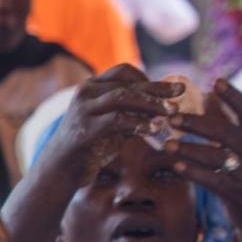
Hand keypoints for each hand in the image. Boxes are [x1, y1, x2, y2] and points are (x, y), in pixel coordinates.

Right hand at [35, 66, 183, 187]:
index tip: (169, 89)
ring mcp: (83, 109)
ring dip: (150, 103)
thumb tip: (166, 105)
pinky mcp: (84, 129)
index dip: (149, 78)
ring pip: (122, 97)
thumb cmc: (92, 146)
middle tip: (181, 93)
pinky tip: (155, 130)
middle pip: (127, 83)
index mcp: (92, 86)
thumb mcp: (115, 124)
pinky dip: (138, 123)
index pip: (124, 71)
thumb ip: (133, 112)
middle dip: (157, 88)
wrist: (61, 169)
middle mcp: (86, 92)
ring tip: (172, 111)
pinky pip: (116, 121)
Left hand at [163, 80, 241, 228]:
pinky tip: (176, 167)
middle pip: (224, 132)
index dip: (234, 96)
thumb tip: (208, 96)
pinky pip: (211, 181)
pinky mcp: (238, 195)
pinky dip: (193, 173)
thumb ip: (232, 125)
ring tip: (168, 144)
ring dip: (188, 150)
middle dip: (196, 123)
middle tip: (173, 117)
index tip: (216, 81)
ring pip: (214, 157)